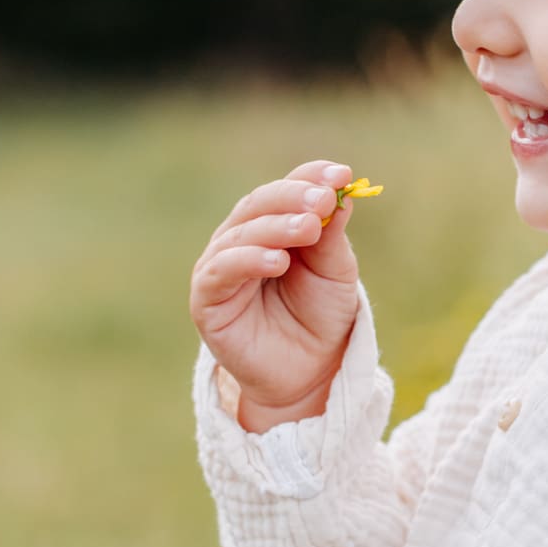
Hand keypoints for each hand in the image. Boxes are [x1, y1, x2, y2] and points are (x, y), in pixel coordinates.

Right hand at [189, 158, 360, 414]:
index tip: (340, 174)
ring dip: (275, 227)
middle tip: (323, 200)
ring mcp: (220, 266)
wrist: (310, 372)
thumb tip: (341, 193)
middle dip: (293, 198)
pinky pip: (221, 271)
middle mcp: (241, 238)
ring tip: (308, 228)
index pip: (287, 189)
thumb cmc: (320, 317)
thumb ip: (331, 237)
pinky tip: (276, 260)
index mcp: (272, 224)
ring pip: (241, 234)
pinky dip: (247, 259)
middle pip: (260, 204)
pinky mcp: (207, 298)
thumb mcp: (335, 273)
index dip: (310, 177)